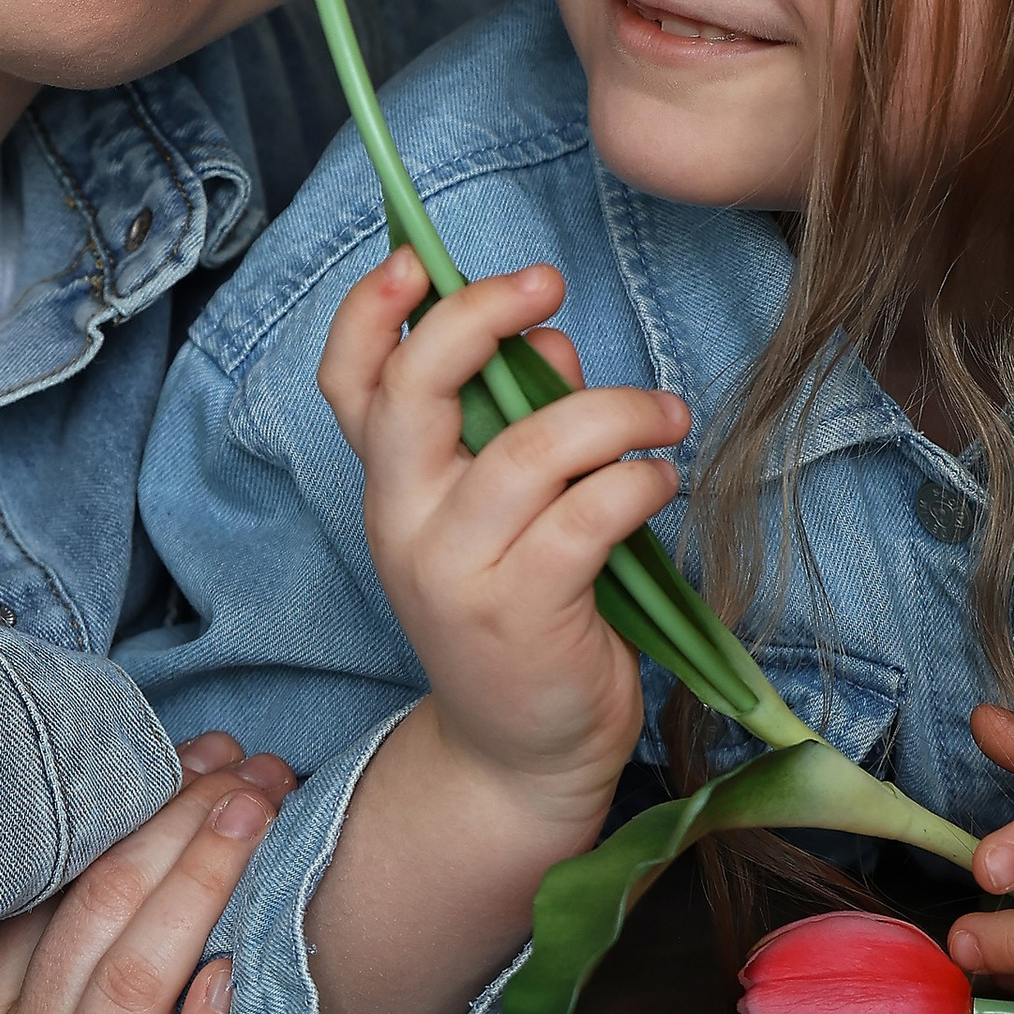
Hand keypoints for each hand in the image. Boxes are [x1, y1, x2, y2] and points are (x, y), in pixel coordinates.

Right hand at [0, 734, 286, 1013]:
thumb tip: (25, 947)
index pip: (52, 902)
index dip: (126, 822)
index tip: (189, 763)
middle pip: (98, 923)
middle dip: (176, 830)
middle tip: (246, 766)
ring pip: (132, 997)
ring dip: (198, 897)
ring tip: (258, 821)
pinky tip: (235, 987)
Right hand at [316, 246, 686, 833]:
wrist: (519, 754)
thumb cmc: (523, 608)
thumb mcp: (503, 509)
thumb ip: (515, 419)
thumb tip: (549, 342)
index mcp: (390, 486)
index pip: (349, 382)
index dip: (369, 311)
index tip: (419, 259)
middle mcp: (404, 521)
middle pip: (415, 390)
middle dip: (478, 317)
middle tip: (547, 281)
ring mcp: (456, 570)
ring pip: (531, 448)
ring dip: (613, 411)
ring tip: (664, 416)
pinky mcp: (522, 611)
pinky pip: (588, 513)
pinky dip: (638, 480)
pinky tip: (661, 479)